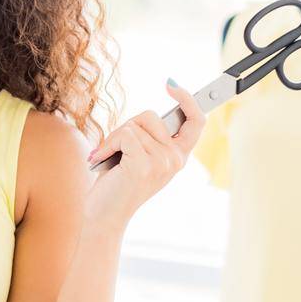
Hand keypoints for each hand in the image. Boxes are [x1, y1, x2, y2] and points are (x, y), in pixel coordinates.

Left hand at [82, 78, 204, 230]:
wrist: (104, 215)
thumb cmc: (116, 184)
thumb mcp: (138, 157)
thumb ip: (149, 138)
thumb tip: (150, 115)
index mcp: (178, 156)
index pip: (196, 121)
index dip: (188, 100)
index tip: (172, 85)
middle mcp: (175, 159)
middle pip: (151, 115)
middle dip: (126, 127)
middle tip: (116, 151)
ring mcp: (162, 162)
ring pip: (134, 125)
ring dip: (113, 139)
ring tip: (110, 160)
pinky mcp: (144, 164)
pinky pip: (125, 134)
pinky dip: (108, 144)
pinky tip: (104, 161)